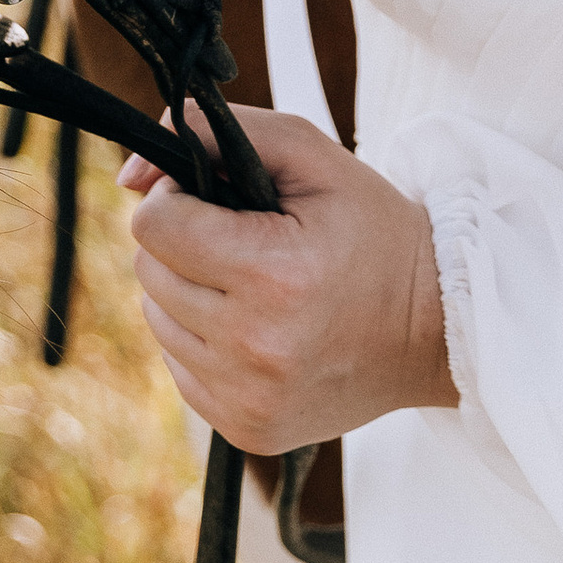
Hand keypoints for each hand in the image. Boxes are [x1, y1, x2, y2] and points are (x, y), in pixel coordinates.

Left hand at [120, 105, 458, 452]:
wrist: (433, 328)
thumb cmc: (373, 232)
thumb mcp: (310, 155)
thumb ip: (217, 131)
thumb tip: (128, 174)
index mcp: (274, 275)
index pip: (155, 226)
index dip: (179, 198)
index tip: (219, 199)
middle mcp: (256, 347)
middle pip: (149, 273)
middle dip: (182, 243)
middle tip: (242, 238)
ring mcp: (250, 399)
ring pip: (158, 321)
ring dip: (189, 292)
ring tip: (251, 282)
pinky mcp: (246, 431)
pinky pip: (179, 369)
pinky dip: (204, 340)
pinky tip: (255, 325)